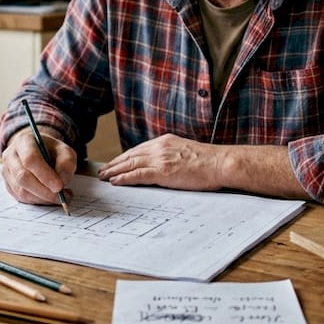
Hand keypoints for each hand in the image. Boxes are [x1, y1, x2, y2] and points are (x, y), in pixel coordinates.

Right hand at [0, 129, 76, 205]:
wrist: (36, 151)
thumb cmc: (50, 150)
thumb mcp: (64, 150)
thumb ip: (67, 162)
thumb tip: (62, 181)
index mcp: (24, 141)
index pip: (30, 159)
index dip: (44, 175)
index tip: (59, 186)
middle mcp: (10, 156)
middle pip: (23, 177)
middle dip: (44, 191)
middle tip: (61, 196)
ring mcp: (7, 172)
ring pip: (22, 191)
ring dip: (43, 198)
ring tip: (59, 196)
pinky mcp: (8, 185)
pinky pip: (22, 198)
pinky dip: (38, 201)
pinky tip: (49, 196)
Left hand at [96, 133, 222, 191]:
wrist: (221, 163)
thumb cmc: (210, 162)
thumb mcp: (187, 153)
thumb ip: (173, 156)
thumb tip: (166, 166)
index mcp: (166, 141)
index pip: (139, 149)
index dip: (125, 157)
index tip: (116, 163)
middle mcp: (160, 147)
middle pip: (130, 155)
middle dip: (115, 163)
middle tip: (103, 171)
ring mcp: (160, 159)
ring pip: (130, 164)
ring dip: (114, 171)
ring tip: (104, 177)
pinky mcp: (163, 171)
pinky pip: (137, 175)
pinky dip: (124, 178)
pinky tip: (115, 181)